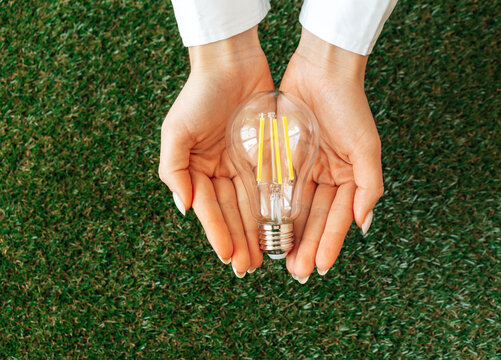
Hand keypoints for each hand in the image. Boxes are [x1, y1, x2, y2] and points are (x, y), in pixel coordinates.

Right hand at [159, 27, 273, 276]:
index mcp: (198, 170)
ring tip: (266, 256)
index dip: (217, 233)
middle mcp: (220, 172)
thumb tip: (183, 208)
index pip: (209, 208)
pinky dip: (275, 207)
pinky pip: (271, 186)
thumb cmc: (200, 94)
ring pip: (252, 205)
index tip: (227, 257)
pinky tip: (282, 226)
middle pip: (231, 212)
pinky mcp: (265, 156)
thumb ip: (174, 171)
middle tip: (249, 267)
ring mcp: (243, 165)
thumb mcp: (176, 131)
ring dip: (258, 232)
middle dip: (240, 241)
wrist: (232, 63)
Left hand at [280, 29, 383, 282]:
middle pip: (313, 218)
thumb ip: (368, 186)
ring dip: (286, 233)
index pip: (337, 218)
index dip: (330, 242)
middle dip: (306, 245)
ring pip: (292, 208)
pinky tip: (262, 227)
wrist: (321, 70)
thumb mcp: (366, 146)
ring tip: (277, 257)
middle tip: (295, 271)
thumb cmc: (349, 106)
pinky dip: (269, 208)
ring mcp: (302, 169)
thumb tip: (364, 224)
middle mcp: (324, 178)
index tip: (320, 267)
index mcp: (346, 179)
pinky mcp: (281, 158)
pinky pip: (274, 187)